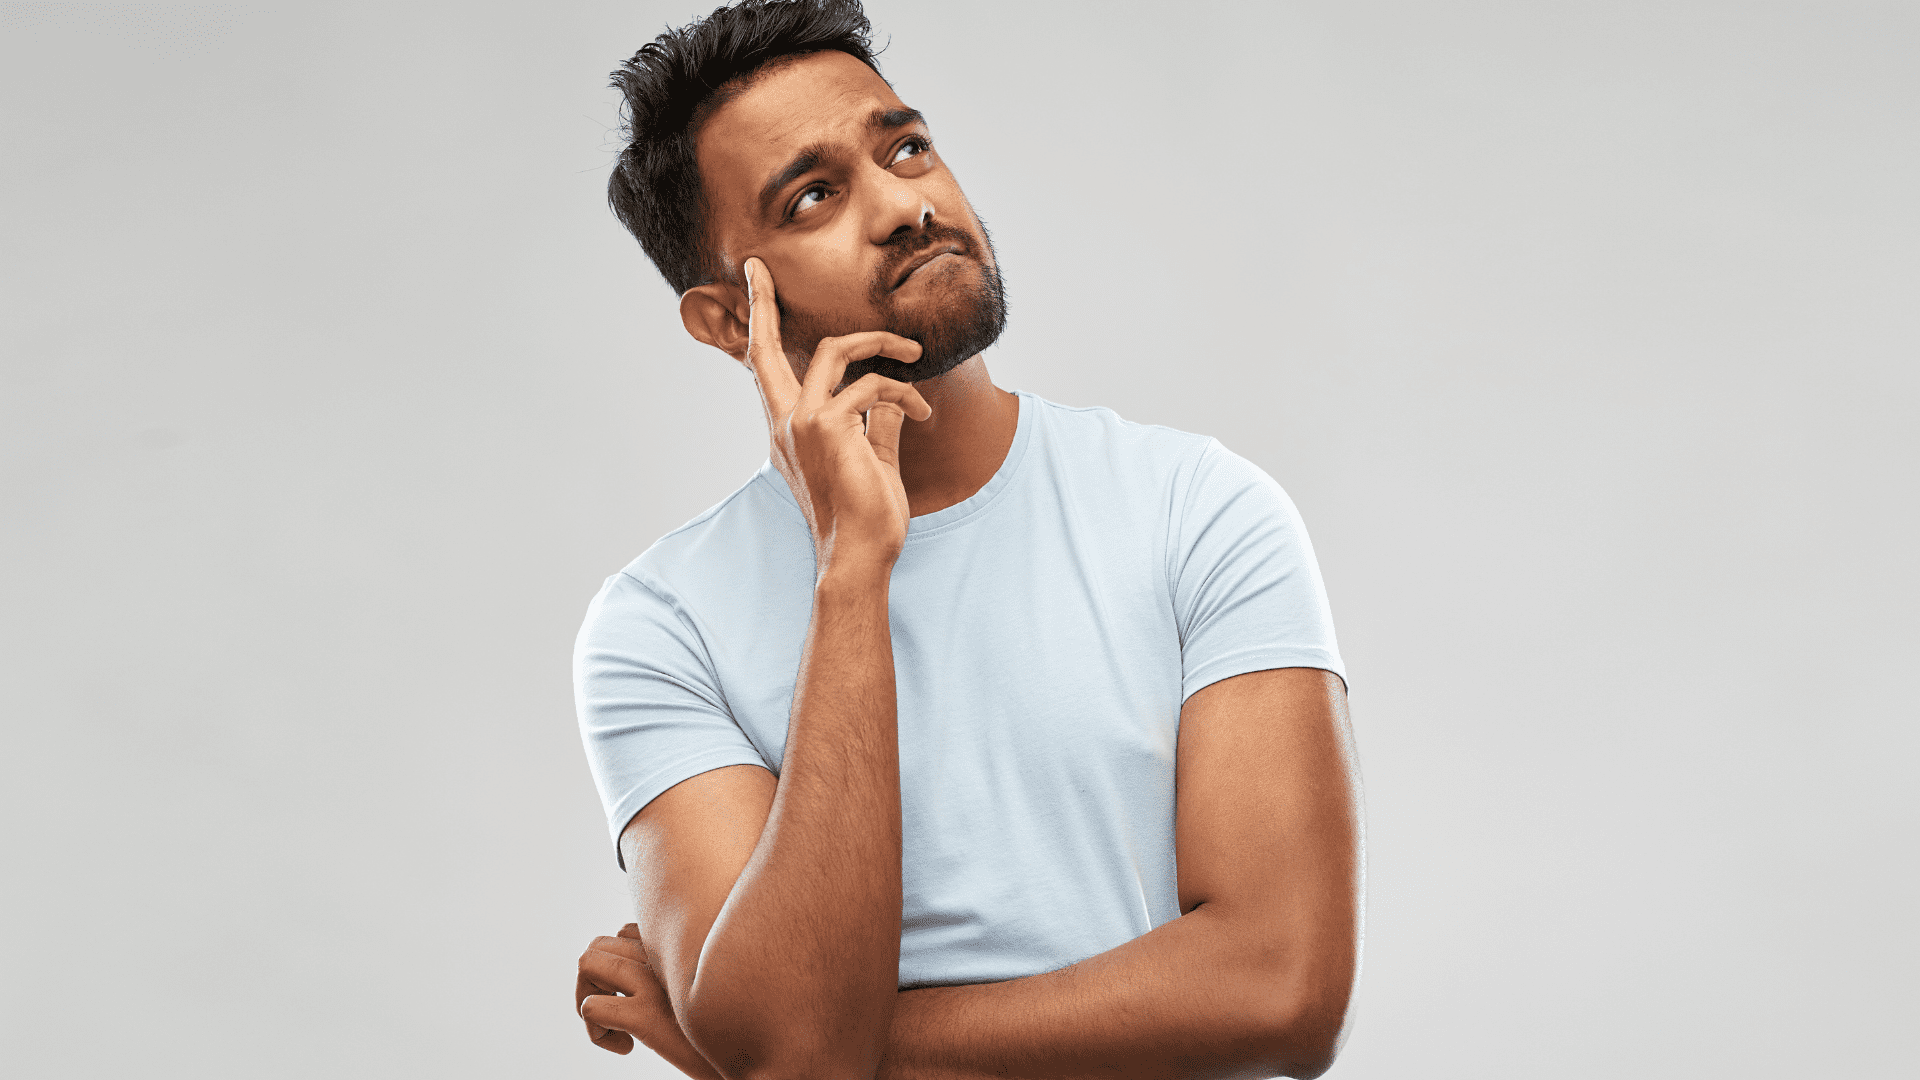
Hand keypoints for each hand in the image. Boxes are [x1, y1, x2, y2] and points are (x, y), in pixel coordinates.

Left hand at [577, 923, 723, 1078]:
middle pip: (598, 945)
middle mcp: (667, 955)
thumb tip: (669, 979)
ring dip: (589, 1001)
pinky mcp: (648, 1017)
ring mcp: (655, 983)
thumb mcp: (710, 988)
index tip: (639, 998)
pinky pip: (592, 1007)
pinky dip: (597, 1031)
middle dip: (595, 983)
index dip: (621, 967)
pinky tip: (626, 1047)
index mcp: (681, 946)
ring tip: (619, 1030)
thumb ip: (688, 973)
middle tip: (619, 1015)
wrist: (761, 1055)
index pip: (626, 933)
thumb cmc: (736, 1026)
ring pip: (587, 963)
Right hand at [742, 257, 932, 573]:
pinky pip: (872, 385)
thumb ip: (877, 425)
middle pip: (764, 347)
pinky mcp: (828, 425)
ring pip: (834, 350)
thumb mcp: (873, 461)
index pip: (764, 370)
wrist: (859, 556)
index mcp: (788, 430)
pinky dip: (903, 392)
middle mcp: (785, 422)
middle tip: (759, 266)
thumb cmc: (865, 519)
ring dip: (880, 343)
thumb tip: (893, 398)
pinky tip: (923, 410)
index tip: (751, 284)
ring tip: (914, 352)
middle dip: (761, 301)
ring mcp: (801, 422)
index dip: (757, 325)